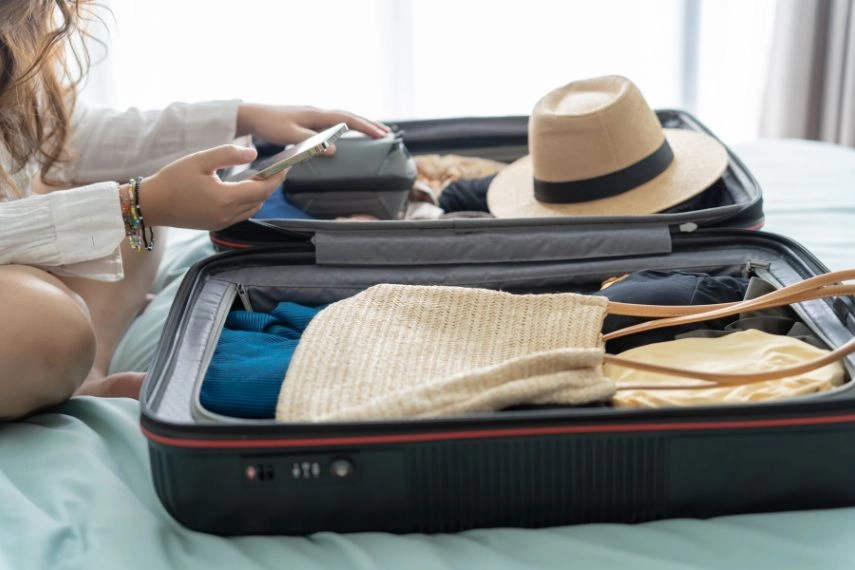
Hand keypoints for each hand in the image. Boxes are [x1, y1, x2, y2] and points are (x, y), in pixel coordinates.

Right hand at [139, 144, 285, 230]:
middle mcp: (227, 215)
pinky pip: (241, 215)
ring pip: (252, 209)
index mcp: (225, 199)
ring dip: (260, 195)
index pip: (262, 189)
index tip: (285, 166)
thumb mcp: (200, 160)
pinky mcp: (216, 225)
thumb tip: (253, 153)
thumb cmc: (172, 180)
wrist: (151, 204)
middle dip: (271, 185)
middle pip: (260, 200)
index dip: (277, 178)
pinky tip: (243, 189)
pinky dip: (248, 202)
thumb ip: (228, 154)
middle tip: (276, 168)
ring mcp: (222, 223)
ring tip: (261, 177)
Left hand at [236, 104, 390, 153]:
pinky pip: (335, 121)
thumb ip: (312, 143)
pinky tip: (350, 132)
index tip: (381, 135)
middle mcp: (318, 112)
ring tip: (375, 132)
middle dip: (369, 125)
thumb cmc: (270, 124)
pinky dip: (348, 125)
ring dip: (360, 125)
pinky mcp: (309, 119)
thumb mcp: (291, 136)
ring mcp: (314, 114)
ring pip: (343, 118)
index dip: (366, 127)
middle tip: (387, 134)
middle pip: (350, 117)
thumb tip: (334, 150)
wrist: (253, 115)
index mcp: (317, 115)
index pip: (348, 120)